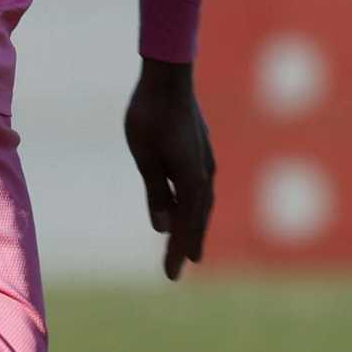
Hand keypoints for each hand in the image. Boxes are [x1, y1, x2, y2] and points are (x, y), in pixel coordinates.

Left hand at [124, 59, 215, 280]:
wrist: (169, 76)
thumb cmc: (150, 116)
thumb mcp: (146, 158)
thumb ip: (157, 193)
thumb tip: (163, 227)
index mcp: (192, 180)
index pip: (185, 226)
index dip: (177, 251)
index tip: (171, 276)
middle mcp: (205, 173)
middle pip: (198, 216)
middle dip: (191, 241)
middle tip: (186, 265)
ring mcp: (205, 159)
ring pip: (201, 200)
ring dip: (196, 222)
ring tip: (191, 240)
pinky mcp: (199, 147)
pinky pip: (199, 184)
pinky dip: (195, 200)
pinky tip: (189, 200)